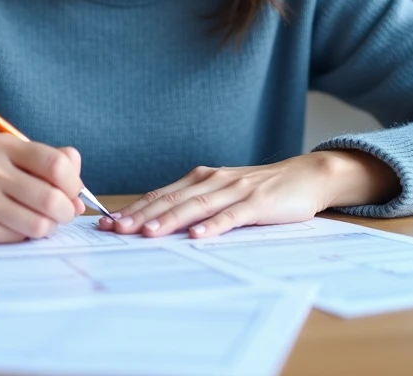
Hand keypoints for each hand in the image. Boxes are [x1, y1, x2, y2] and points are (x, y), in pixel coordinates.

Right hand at [0, 135, 85, 244]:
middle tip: (63, 213)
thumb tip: (79, 197)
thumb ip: (56, 164)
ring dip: (48, 226)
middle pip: (50, 198)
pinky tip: (15, 225)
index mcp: (4, 146)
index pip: (56, 164)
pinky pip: (17, 239)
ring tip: (41, 220)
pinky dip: (24, 236)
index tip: (73, 192)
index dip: (74, 183)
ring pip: (37, 224)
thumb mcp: (20, 156)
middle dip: (66, 211)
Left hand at [99, 150, 399, 238]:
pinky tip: (197, 236)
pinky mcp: (257, 203)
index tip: (108, 223)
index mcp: (200, 179)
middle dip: (142, 215)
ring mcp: (234, 190)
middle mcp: (212, 180)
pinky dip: (213, 226)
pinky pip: (231, 216)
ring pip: (195, 207)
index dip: (134, 208)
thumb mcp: (222, 192)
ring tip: (147, 233)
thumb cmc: (260, 189)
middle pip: (171, 199)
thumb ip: (195, 204)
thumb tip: (157, 223)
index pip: (160, 194)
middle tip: (116, 229)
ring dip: (170, 220)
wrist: (305, 176)